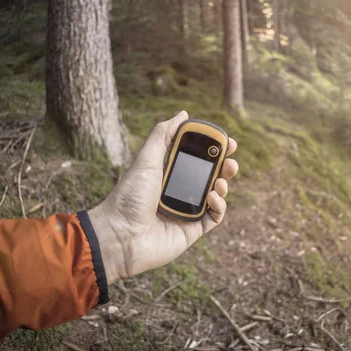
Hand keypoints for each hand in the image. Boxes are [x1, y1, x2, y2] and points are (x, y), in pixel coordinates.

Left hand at [88, 111, 238, 283]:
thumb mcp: (146, 159)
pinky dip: (219, 206)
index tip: (226, 141)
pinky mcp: (192, 231)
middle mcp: (179, 192)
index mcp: (168, 174)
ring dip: (223, 185)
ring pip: (216, 196)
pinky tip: (213, 197)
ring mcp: (186, 212)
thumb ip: (164, 134)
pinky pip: (214, 217)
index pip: (197, 158)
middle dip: (224, 167)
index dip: (213, 150)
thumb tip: (184, 114)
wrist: (119, 236)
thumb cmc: (129, 196)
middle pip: (210, 176)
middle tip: (231, 160)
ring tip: (222, 180)